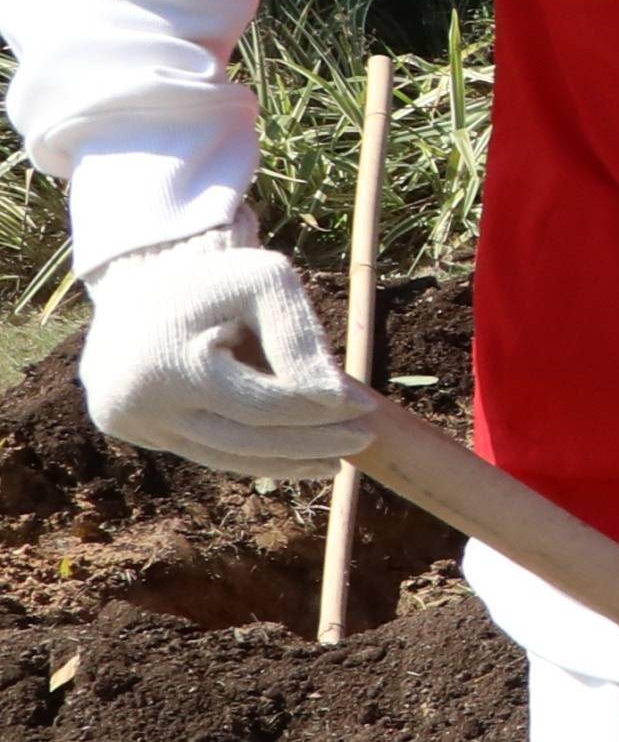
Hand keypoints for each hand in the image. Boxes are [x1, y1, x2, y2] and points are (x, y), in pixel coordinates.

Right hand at [78, 238, 366, 475]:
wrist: (144, 278)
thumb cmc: (215, 278)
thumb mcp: (265, 284)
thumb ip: (299, 339)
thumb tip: (337, 399)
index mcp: (169, 365)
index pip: (263, 406)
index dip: (321, 411)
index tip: (365, 407)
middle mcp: (138, 403)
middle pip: (245, 440)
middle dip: (310, 444)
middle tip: (361, 442)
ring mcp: (130, 420)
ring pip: (223, 455)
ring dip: (285, 463)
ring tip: (335, 461)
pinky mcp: (131, 428)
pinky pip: (203, 450)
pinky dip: (251, 458)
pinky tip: (294, 460)